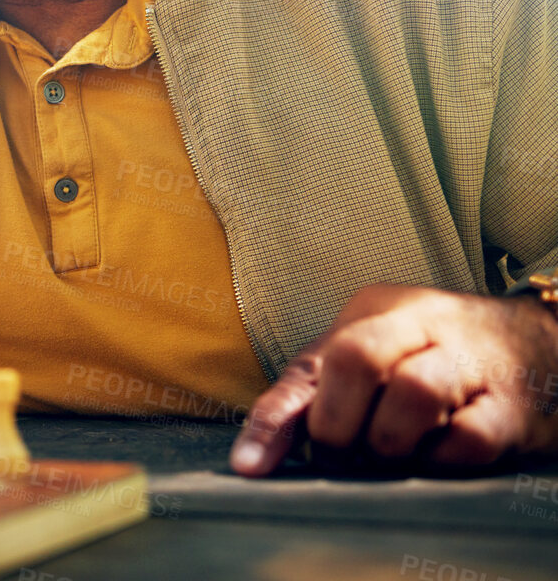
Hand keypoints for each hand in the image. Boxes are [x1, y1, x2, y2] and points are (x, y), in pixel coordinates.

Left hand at [231, 284, 557, 475]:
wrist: (539, 345)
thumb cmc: (431, 356)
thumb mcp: (367, 355)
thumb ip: (310, 395)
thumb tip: (254, 457)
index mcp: (374, 312)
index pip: (310, 361)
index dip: (274, 418)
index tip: (249, 467)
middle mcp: (420, 325)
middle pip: (356, 357)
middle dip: (336, 424)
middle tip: (342, 454)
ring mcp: (469, 361)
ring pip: (414, 391)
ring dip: (390, 440)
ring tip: (391, 453)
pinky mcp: (510, 406)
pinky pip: (468, 437)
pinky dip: (441, 459)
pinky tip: (436, 457)